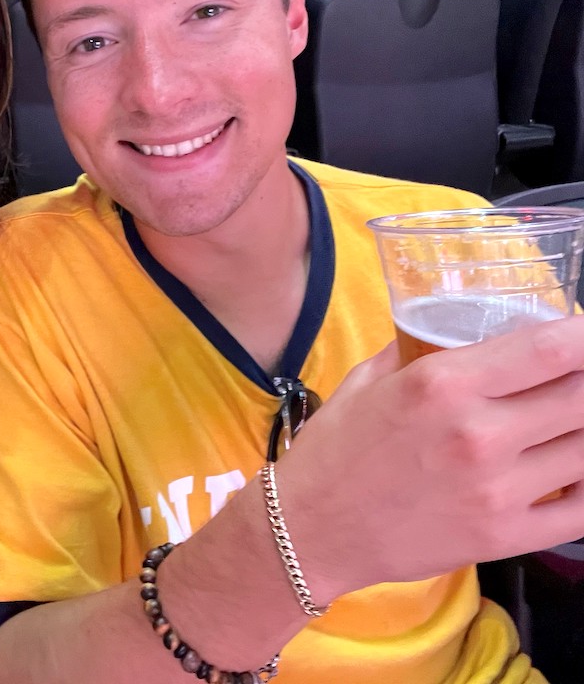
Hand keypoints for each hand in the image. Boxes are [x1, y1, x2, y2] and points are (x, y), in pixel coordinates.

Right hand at [275, 314, 583, 602]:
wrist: (312, 528)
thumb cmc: (335, 447)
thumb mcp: (368, 379)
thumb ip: (417, 349)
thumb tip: (455, 330)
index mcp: (442, 384)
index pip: (550, 350)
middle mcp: (478, 433)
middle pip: (583, 397)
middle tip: (579, 377)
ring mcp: (497, 490)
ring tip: (570, 419)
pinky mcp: (505, 537)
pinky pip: (583, 511)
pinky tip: (574, 467)